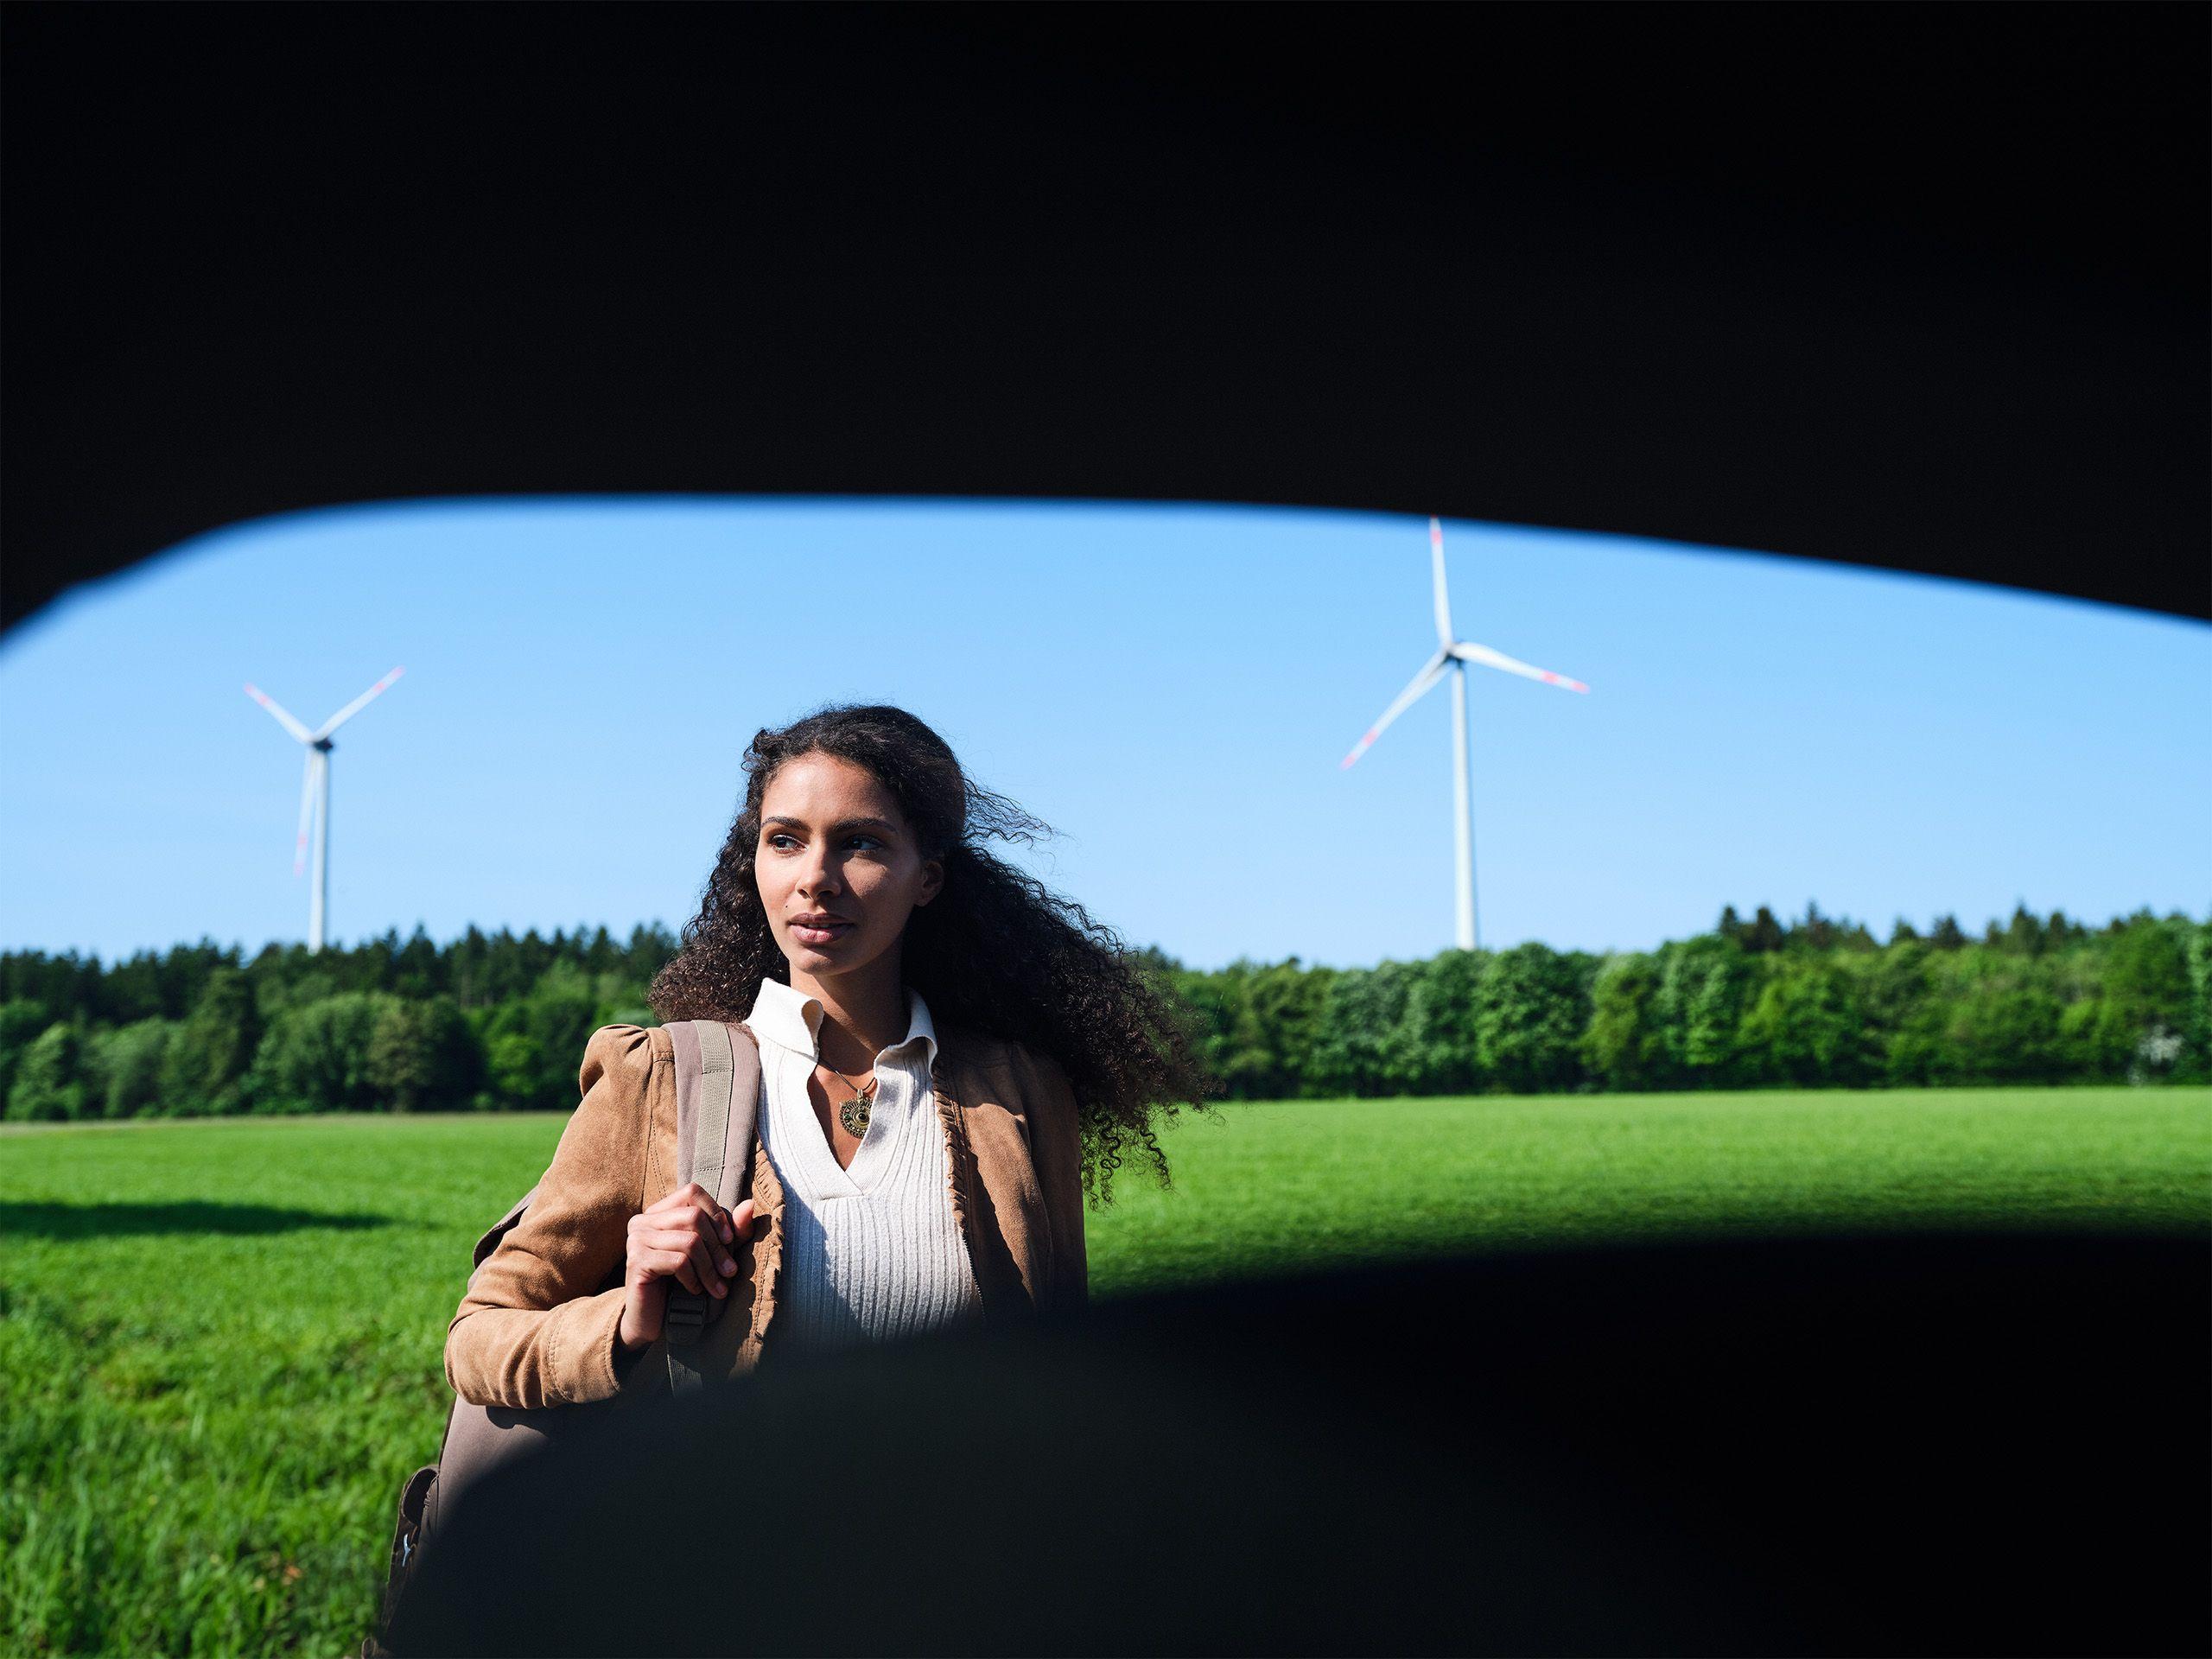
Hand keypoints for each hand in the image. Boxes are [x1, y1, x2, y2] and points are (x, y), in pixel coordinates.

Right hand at [618, 1182, 754, 1351]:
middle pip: (693, 1217)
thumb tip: (750, 1204)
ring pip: (689, 1241)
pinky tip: (696, 1290)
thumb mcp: (713, 1254)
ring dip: (710, 1268)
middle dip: (718, 1247)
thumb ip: (732, 1230)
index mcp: (658, 1212)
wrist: (652, 1320)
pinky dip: (694, 1278)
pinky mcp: (636, 1262)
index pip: (692, 1192)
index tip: (730, 1240)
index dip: (715, 1213)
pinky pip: (678, 1262)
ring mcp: (636, 1240)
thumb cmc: (683, 1283)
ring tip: (718, 1288)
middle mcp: (643, 1221)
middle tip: (729, 1272)